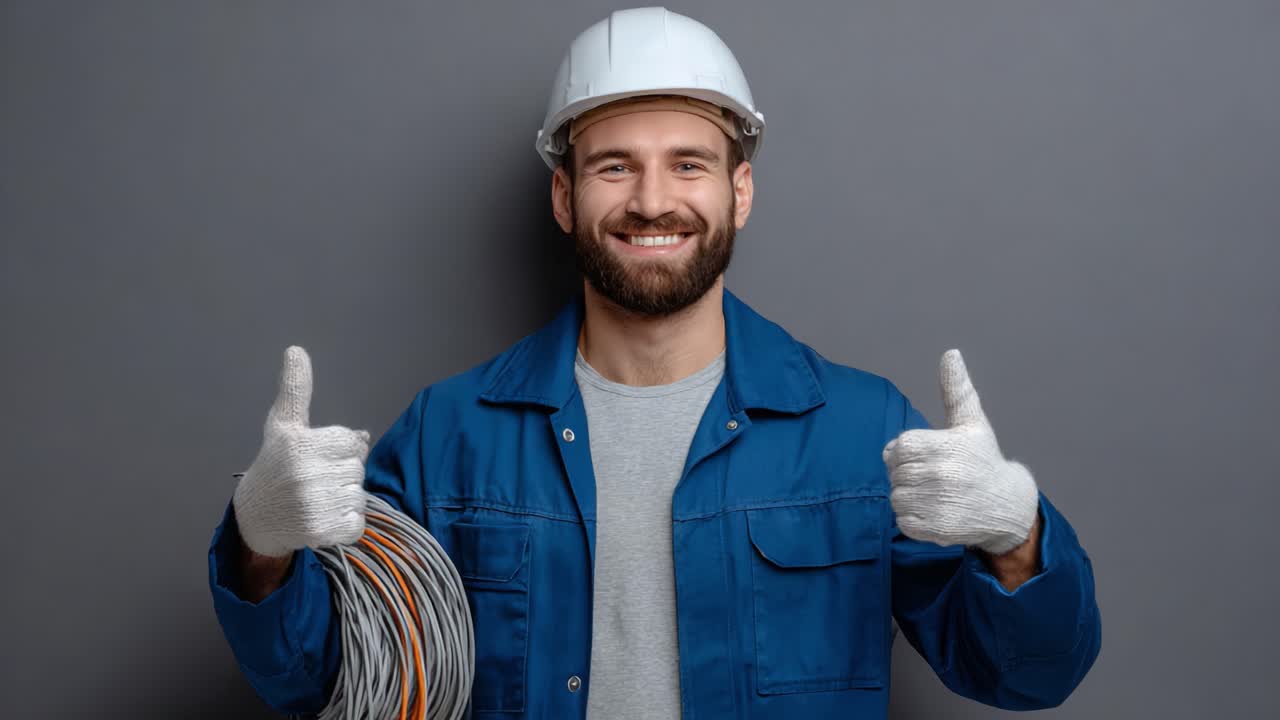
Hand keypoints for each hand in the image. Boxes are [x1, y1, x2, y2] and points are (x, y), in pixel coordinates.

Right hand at [233, 346, 371, 557]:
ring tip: (317, 498)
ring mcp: (313, 504)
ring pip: (359, 495)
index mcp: (300, 443)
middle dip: (342, 473)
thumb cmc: (275, 463)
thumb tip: (296, 350)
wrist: (255, 516)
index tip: (317, 456)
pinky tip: (323, 517)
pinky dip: (346, 522)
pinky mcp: (321, 531)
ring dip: (344, 498)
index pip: (353, 442)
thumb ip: (296, 389)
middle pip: (357, 469)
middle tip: (315, 479)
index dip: (340, 449)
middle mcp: (305, 473)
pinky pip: (356, 522)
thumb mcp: (283, 424)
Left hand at [882, 349, 1038, 555]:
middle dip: (908, 474)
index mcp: (945, 446)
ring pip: (896, 496)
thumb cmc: (983, 459)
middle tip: (934, 476)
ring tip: (936, 493)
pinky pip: (903, 520)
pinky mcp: (936, 530)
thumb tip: (951, 353)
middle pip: (895, 472)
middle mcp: (942, 475)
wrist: (1007, 505)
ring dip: (910, 496)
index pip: (897, 448)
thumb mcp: (972, 422)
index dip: (907, 452)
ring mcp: (938, 504)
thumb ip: (956, 389)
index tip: (927, 455)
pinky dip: (913, 518)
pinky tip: (936, 511)